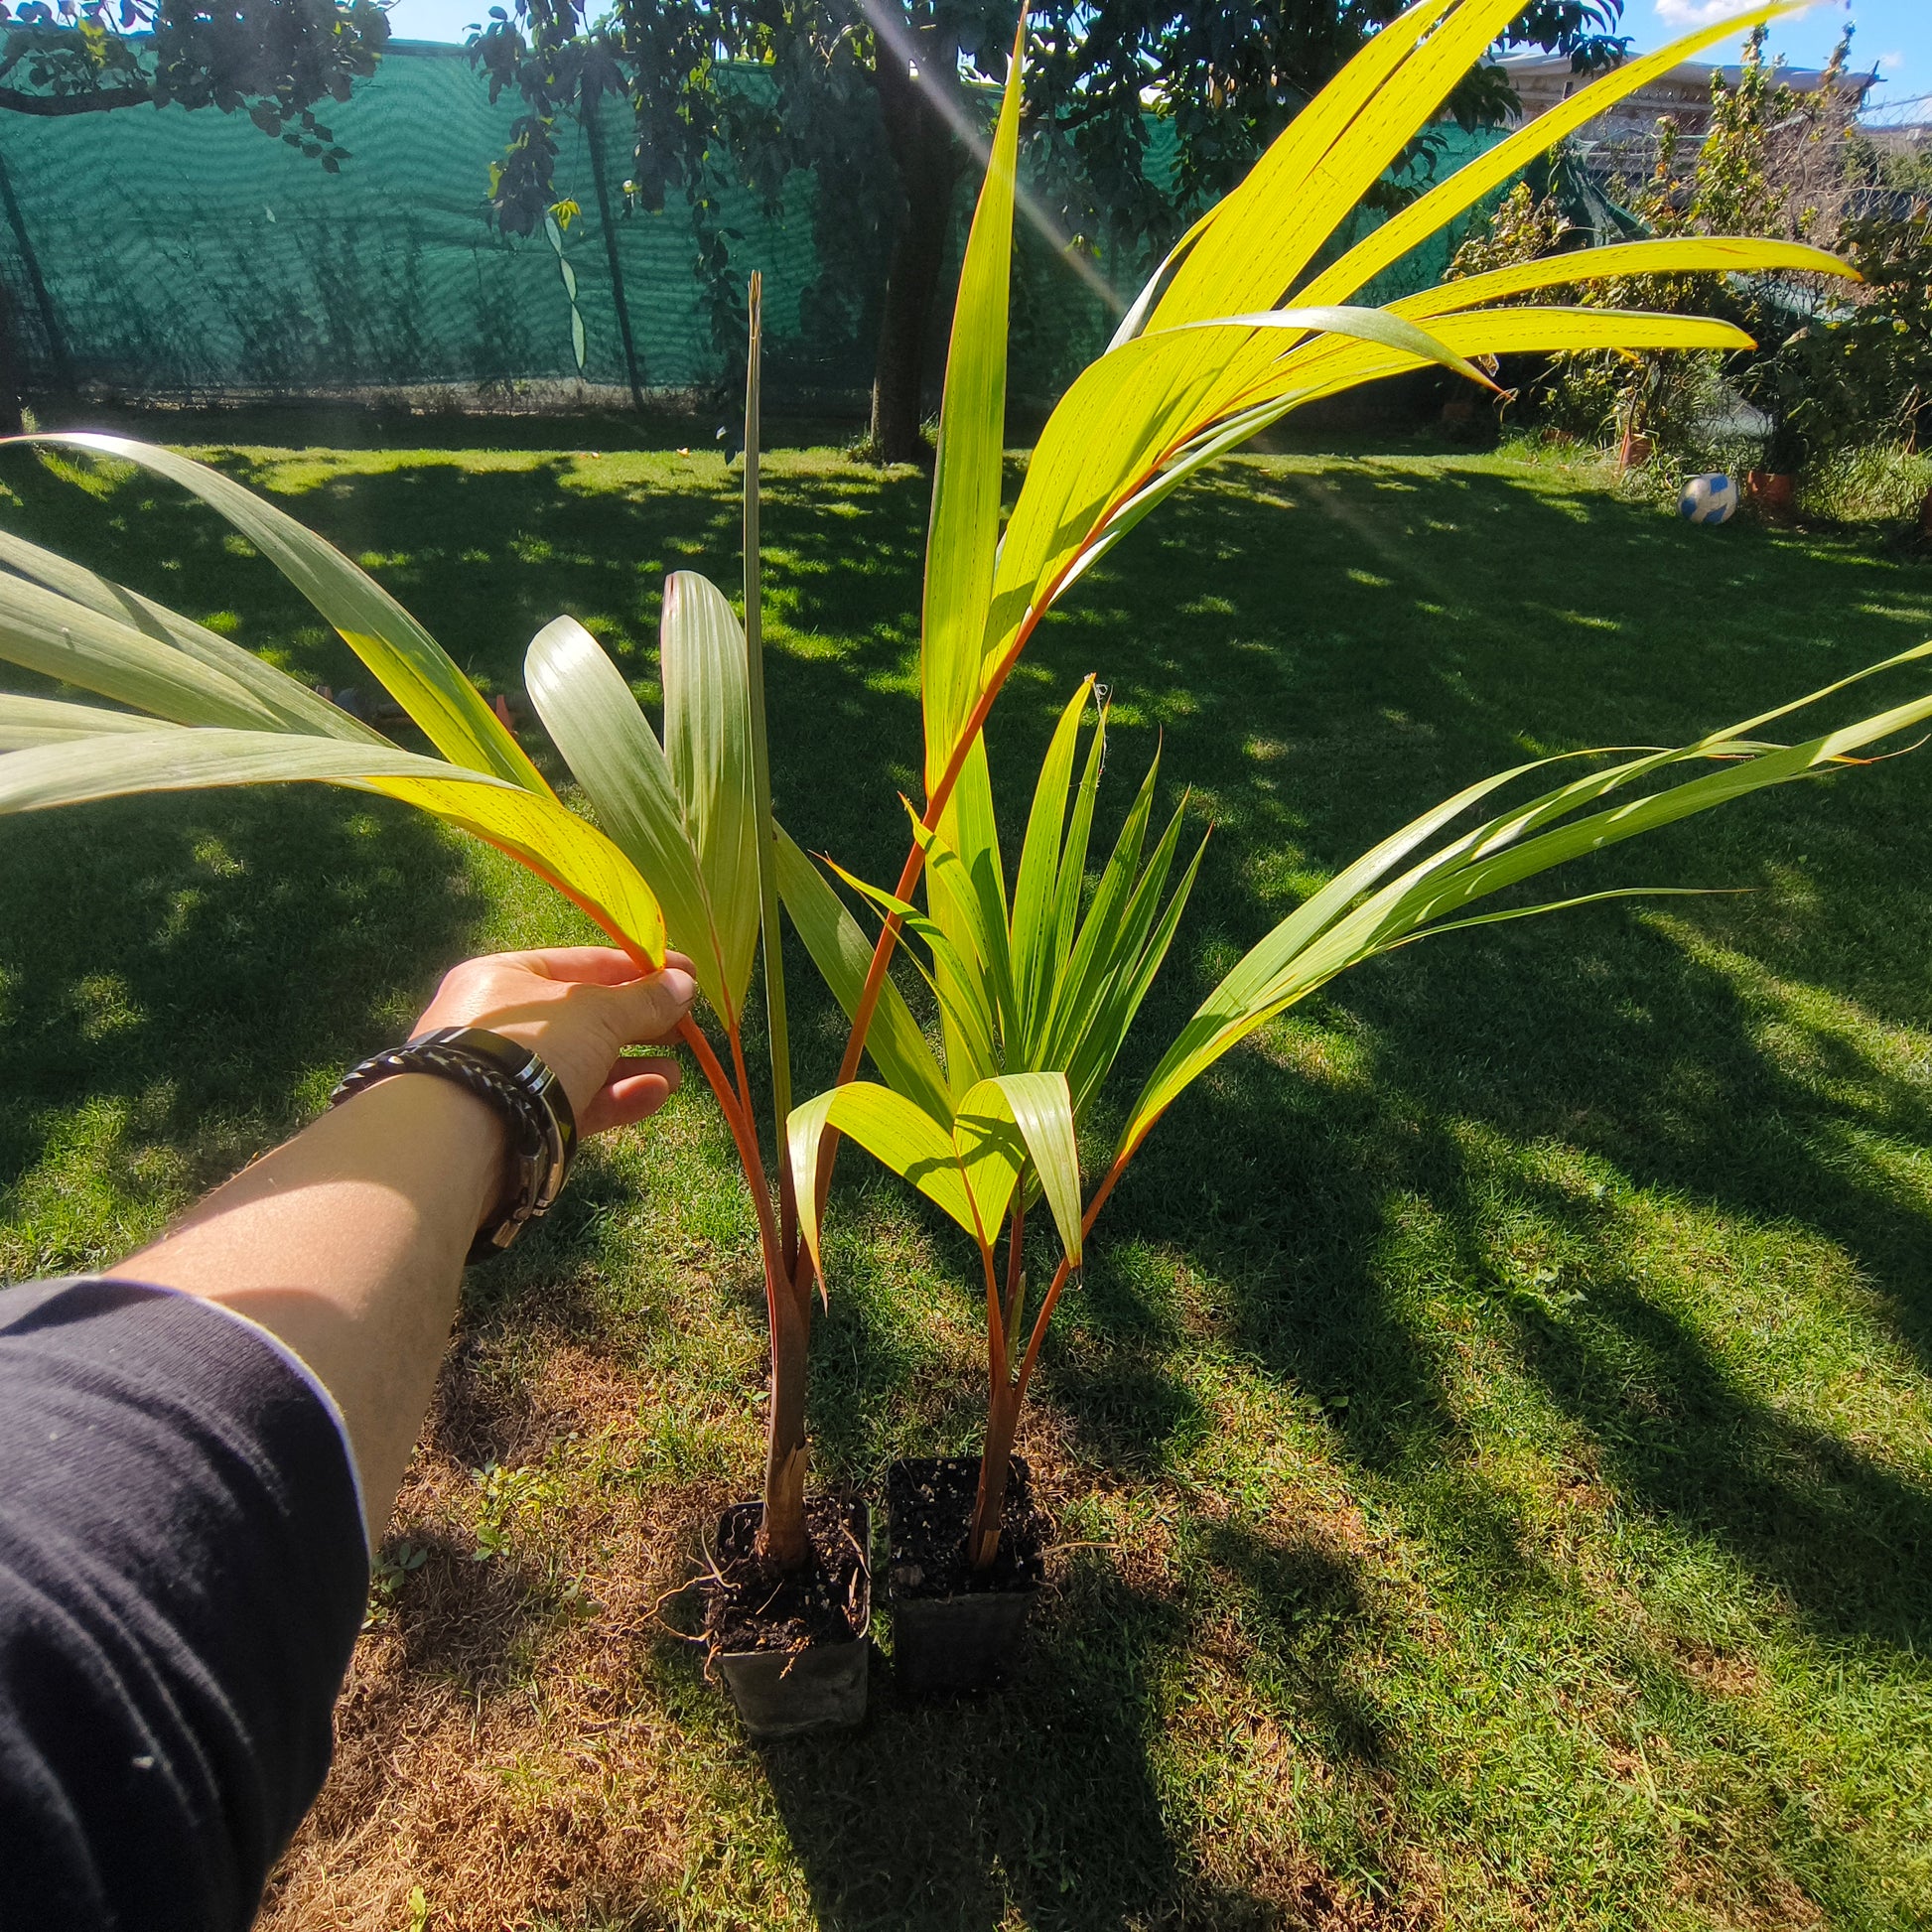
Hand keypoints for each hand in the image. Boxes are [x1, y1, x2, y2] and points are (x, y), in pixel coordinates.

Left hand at [413, 947, 695, 1136]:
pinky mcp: (522, 1123)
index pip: (582, 964)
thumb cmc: (529, 1047)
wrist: (466, 1136)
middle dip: (641, 1022)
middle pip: (587, 1017)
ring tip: (678, 1072)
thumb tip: (685, 982)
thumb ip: (643, 999)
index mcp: (505, 978)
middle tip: (687, 1027)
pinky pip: (578, 1102)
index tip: (687, 973)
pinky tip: (656, 1093)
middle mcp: (503, 1024)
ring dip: (635, 1065)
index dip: (638, 967)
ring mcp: (511, 1076)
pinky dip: (617, 1097)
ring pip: (585, 1064)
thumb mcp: (596, 1012)